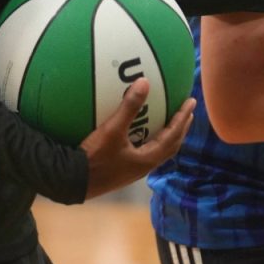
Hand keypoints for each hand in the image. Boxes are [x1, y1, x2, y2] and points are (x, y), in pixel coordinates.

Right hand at [81, 79, 194, 199]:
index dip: (183, 118)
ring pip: (158, 150)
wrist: (72, 182)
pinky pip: (145, 152)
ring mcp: (133, 170)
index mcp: (148, 159)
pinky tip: (140, 133)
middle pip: (170, 145)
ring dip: (167, 135)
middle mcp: (145, 166)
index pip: (173, 135)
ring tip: (170, 121)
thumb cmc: (94, 157)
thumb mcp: (112, 130)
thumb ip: (129, 107)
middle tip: (187, 112)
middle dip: (180, 128)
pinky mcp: (123, 170)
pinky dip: (151, 139)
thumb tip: (144, 82)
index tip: (191, 102)